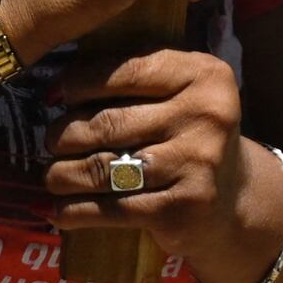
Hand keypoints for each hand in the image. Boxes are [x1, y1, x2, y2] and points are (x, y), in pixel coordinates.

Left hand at [39, 49, 254, 264]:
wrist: (234, 199)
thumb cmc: (187, 136)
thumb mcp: (177, 94)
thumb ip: (133, 80)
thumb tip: (55, 89)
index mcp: (204, 75)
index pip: (127, 71)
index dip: (79, 83)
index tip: (51, 96)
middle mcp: (206, 117)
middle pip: (110, 123)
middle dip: (65, 134)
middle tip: (48, 142)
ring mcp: (197, 164)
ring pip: (104, 168)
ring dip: (62, 175)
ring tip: (49, 176)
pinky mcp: (184, 208)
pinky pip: (113, 209)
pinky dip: (75, 211)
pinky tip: (55, 210)